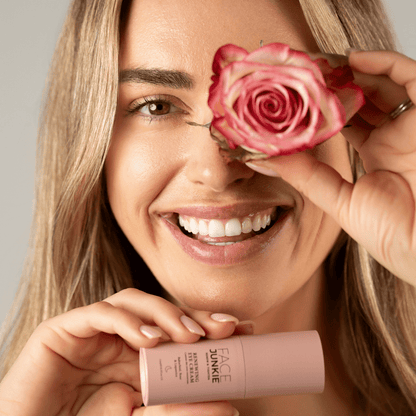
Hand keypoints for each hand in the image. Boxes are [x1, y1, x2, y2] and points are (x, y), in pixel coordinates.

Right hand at [0, 288, 246, 415]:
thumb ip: (176, 411)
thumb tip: (226, 406)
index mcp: (138, 356)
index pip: (177, 330)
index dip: (210, 326)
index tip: (244, 331)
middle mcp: (120, 337)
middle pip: (162, 311)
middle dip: (195, 315)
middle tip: (226, 327)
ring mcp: (95, 330)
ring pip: (136, 302)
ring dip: (167, 314)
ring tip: (191, 337)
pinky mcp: (66, 328)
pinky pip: (101, 313)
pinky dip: (128, 321)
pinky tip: (148, 340)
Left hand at [246, 50, 415, 286]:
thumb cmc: (392, 233)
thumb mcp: (339, 201)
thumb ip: (306, 176)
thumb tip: (264, 157)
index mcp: (375, 154)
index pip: (345, 119)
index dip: (321, 105)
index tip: (292, 95)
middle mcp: (393, 135)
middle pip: (362, 97)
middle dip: (332, 84)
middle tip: (303, 72)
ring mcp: (412, 125)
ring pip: (383, 82)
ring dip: (351, 71)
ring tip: (319, 65)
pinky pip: (412, 77)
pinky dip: (384, 62)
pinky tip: (354, 59)